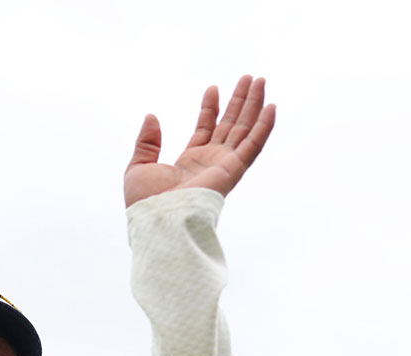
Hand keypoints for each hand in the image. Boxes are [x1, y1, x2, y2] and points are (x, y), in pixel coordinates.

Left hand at [124, 76, 275, 207]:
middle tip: (249, 78)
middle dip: (239, 102)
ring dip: (254, 105)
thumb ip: (147, 141)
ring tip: (260, 81)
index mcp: (190, 163)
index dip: (210, 108)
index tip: (213, 88)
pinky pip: (253, 145)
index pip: (205, 129)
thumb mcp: (139, 166)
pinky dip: (264, 127)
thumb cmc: (146, 203)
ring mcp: (224, 166)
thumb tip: (151, 116)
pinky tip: (271, 107)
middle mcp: (210, 163)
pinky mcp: (232, 171)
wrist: (159, 221)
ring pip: (244, 130)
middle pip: (230, 126)